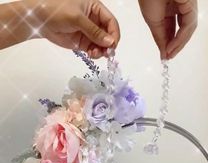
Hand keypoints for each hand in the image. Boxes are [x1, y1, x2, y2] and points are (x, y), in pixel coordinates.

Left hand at [0, 0, 119, 56]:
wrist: (39, 19)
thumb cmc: (57, 11)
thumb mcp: (78, 18)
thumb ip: (94, 31)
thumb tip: (110, 42)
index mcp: (96, 8)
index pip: (111, 22)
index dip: (114, 34)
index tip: (113, 45)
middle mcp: (94, 21)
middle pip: (108, 35)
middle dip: (108, 44)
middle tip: (106, 53)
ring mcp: (89, 32)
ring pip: (102, 44)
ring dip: (101, 51)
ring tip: (94, 54)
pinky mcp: (82, 42)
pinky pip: (93, 49)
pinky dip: (95, 54)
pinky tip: (91, 55)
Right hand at [138, 0, 197, 58]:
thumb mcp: (153, 21)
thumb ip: (160, 38)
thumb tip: (164, 55)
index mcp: (170, 7)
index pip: (172, 29)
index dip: (169, 43)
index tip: (165, 56)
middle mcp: (180, 5)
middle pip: (183, 30)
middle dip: (176, 45)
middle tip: (168, 57)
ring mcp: (187, 4)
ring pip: (188, 29)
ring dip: (179, 44)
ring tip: (170, 54)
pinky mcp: (191, 4)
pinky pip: (189, 24)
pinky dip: (181, 38)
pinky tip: (172, 46)